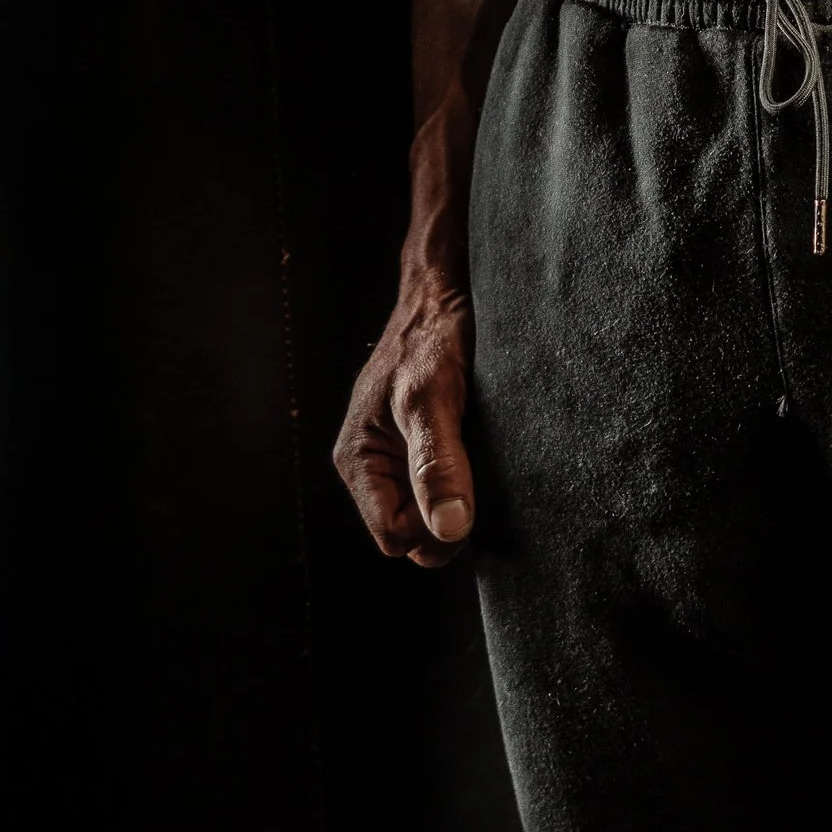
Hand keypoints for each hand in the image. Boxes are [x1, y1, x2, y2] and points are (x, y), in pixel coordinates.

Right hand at [333, 190, 475, 566]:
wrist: (439, 295)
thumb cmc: (430, 339)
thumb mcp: (433, 400)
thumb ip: (438, 464)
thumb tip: (448, 530)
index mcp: (356, 461)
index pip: (393, 537)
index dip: (433, 531)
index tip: (466, 500)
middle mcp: (367, 465)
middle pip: (407, 532)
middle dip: (442, 518)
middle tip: (474, 474)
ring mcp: (388, 457)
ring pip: (422, 512)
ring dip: (451, 497)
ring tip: (472, 457)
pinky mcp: (412, 446)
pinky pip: (432, 488)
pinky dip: (455, 480)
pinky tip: (472, 453)